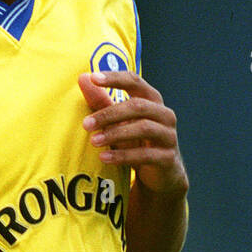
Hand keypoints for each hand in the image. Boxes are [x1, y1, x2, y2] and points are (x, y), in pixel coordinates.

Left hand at [78, 71, 187, 195]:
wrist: (160, 173)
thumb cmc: (137, 141)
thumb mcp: (118, 121)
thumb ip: (101, 101)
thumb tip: (83, 78)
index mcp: (152, 100)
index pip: (135, 81)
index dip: (115, 78)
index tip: (93, 78)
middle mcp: (164, 114)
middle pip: (137, 106)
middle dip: (109, 114)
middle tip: (86, 124)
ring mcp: (169, 136)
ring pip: (143, 128)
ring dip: (115, 134)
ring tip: (93, 141)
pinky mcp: (167, 157)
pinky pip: (145, 154)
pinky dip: (123, 155)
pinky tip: (104, 158)